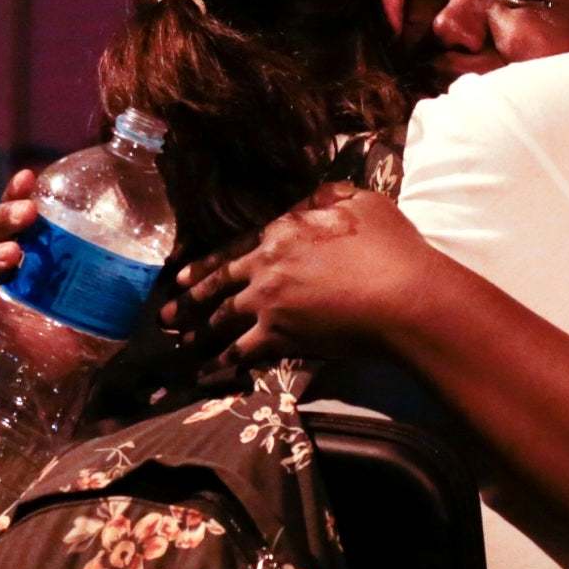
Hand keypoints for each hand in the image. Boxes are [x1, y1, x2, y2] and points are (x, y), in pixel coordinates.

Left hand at [165, 184, 436, 368]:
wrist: (402, 296)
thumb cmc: (391, 247)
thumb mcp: (363, 203)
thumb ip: (331, 197)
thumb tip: (314, 196)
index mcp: (282, 230)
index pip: (236, 246)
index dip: (206, 264)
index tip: (182, 277)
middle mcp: (265, 264)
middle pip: (219, 284)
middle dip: (189, 301)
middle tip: (166, 317)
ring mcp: (268, 302)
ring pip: (223, 319)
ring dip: (199, 333)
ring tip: (182, 345)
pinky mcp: (280, 335)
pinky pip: (242, 351)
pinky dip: (223, 363)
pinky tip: (210, 372)